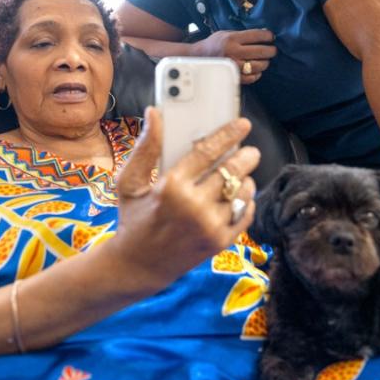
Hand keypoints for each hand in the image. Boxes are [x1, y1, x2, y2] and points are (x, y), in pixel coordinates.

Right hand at [113, 107, 259, 289]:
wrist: (137, 266)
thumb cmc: (133, 218)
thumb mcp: (129, 182)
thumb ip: (145, 147)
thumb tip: (154, 113)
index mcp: (171, 186)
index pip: (208, 151)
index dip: (228, 134)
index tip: (242, 124)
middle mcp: (194, 205)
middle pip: (232, 171)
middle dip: (246, 157)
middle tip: (250, 151)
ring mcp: (209, 226)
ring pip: (242, 192)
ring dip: (246, 180)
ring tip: (241, 176)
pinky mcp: (219, 242)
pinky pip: (245, 214)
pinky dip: (246, 202)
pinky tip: (238, 197)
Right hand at [195, 29, 275, 83]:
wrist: (199, 57)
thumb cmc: (215, 44)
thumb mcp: (226, 33)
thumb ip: (243, 34)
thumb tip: (263, 34)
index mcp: (232, 39)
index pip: (257, 36)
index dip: (268, 36)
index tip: (271, 37)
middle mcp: (234, 52)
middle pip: (261, 51)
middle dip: (271, 50)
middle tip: (273, 50)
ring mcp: (234, 66)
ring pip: (259, 66)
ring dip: (266, 63)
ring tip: (265, 60)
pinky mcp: (233, 76)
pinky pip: (252, 77)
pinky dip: (257, 74)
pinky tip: (257, 70)